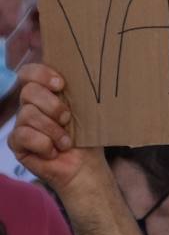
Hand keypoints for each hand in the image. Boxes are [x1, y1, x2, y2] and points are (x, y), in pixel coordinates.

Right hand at [10, 62, 105, 197]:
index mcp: (45, 92)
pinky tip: (53, 152)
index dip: (41, 74)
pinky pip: (23, 135)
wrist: (85, 165)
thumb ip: (77, 90)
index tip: (61, 84)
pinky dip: (43, 144)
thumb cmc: (86, 135)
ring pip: (27, 114)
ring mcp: (21, 124)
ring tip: (66, 142)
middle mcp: (29, 105)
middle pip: (28, 91)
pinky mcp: (16, 143)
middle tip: (67, 119)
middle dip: (52, 105)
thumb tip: (85, 70)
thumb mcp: (85, 109)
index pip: (29, 73)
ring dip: (52, 129)